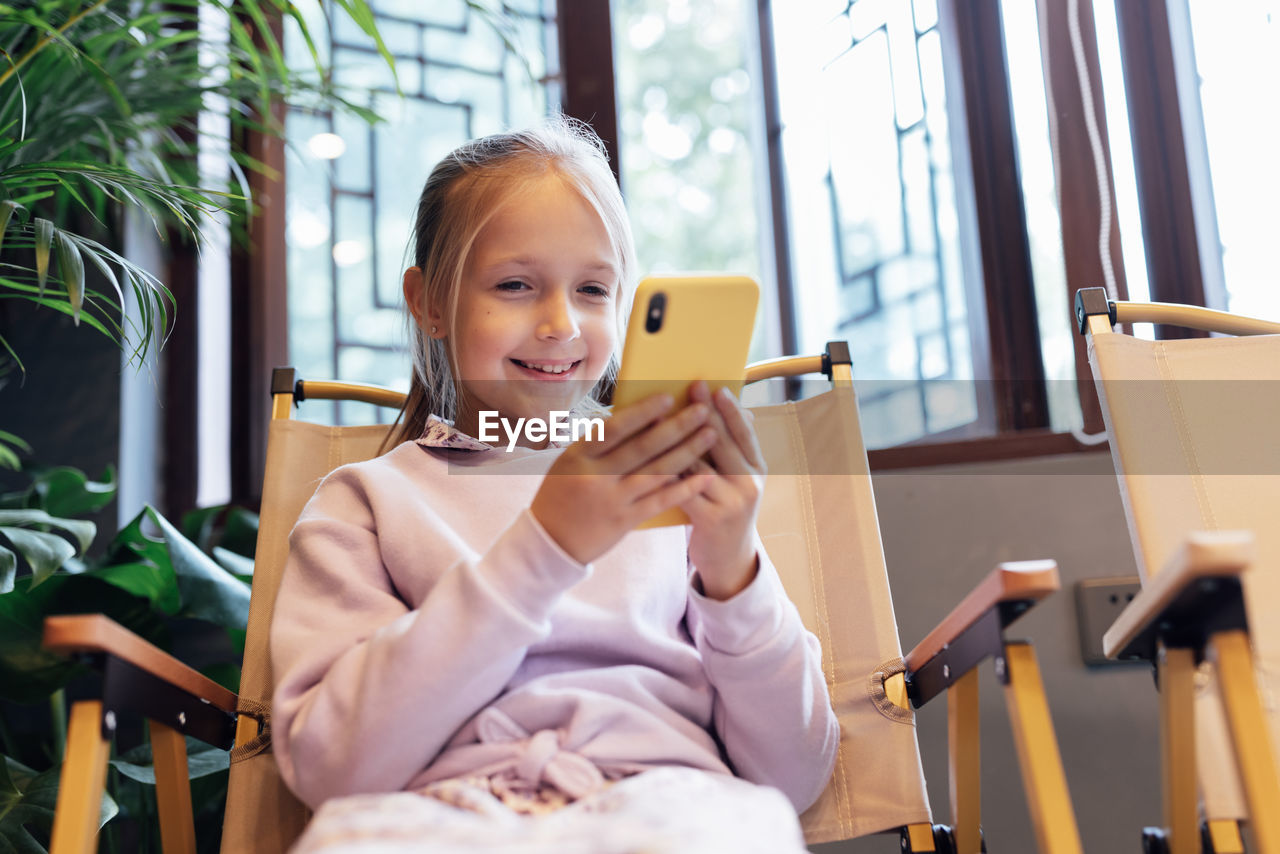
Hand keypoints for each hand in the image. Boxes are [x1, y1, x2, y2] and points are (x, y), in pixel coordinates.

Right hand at [531, 393, 718, 564]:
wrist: (550, 542)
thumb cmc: (563, 493)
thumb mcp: (571, 462)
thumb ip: (601, 444)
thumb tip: (643, 418)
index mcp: (579, 455)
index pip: (615, 428)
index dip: (643, 412)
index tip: (669, 398)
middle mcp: (596, 476)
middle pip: (643, 448)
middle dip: (677, 427)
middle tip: (702, 411)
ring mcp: (612, 501)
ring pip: (657, 473)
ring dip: (687, 452)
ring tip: (710, 434)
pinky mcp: (624, 521)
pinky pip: (660, 502)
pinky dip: (684, 488)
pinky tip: (705, 476)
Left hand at [682, 381, 766, 600]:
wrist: (729, 559)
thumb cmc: (725, 507)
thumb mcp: (737, 478)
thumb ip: (730, 450)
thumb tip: (723, 409)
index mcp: (758, 468)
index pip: (746, 432)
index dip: (731, 409)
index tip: (716, 388)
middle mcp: (750, 483)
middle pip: (724, 442)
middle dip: (705, 413)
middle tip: (691, 390)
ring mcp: (733, 503)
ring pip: (701, 464)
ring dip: (680, 440)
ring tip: (662, 417)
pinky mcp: (712, 519)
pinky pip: (684, 489)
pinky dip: (668, 472)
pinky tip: (651, 456)